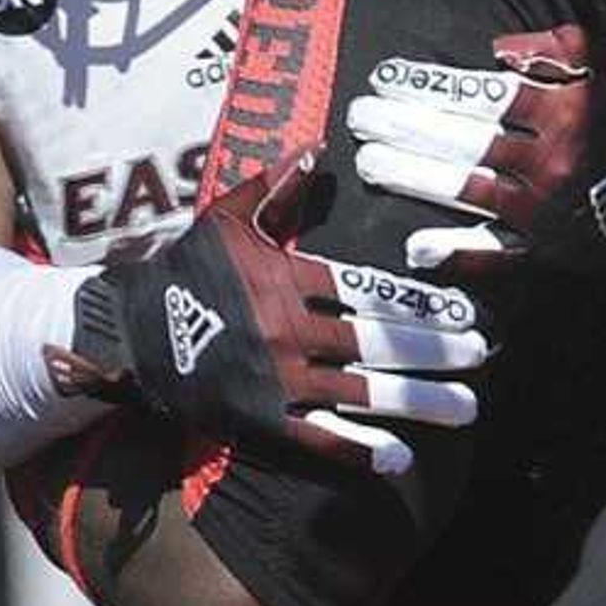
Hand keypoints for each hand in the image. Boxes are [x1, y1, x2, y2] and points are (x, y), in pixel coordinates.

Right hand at [69, 154, 483, 469]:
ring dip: (417, 401)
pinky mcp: (256, 419)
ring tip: (465, 408)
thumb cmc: (185, 270)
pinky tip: (399, 458)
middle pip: (376, 342)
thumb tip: (319, 147)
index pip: (368, 291)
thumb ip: (279, 187)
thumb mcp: (228, 219)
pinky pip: (316, 439)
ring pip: (358, 393)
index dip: (420, 304)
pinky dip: (359, 450)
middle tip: (479, 357)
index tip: (464, 314)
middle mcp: (286, 330)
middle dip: (434, 352)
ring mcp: (273, 379)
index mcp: (286, 279)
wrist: (126, 330)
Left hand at [344, 24, 605, 272]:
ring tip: (369, 161)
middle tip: (359, 116)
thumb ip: (558, 47)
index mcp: (569, 110)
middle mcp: (558, 159)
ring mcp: (551, 209)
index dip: (432, 85)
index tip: (386, 76)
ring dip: (414, 177)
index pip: (487, 93)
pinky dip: (457, 251)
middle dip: (406, 127)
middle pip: (468, 141)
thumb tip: (496, 50)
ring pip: (470, 190)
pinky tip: (415, 247)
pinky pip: (497, 254)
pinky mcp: (550, 249)